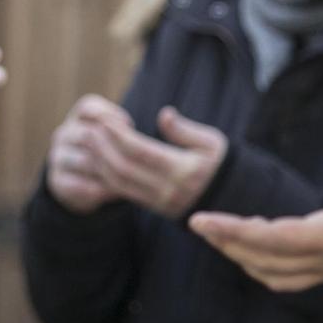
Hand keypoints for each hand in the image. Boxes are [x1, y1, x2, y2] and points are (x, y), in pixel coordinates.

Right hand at [44, 95, 132, 213]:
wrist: (84, 183)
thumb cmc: (110, 152)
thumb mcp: (117, 135)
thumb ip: (129, 127)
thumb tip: (167, 117)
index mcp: (78, 117)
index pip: (89, 107)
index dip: (111, 116)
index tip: (131, 127)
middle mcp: (64, 134)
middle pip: (87, 134)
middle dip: (113, 147)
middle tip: (134, 159)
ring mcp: (58, 157)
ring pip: (84, 161)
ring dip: (108, 171)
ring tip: (129, 178)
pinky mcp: (57, 181)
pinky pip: (78, 184)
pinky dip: (98, 189)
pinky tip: (115, 192)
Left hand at [86, 106, 227, 218]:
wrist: (230, 198)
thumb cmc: (220, 163)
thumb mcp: (212, 142)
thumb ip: (185, 130)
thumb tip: (164, 114)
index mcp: (183, 170)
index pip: (141, 151)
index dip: (119, 135)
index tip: (106, 120)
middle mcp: (168, 189)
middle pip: (124, 168)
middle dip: (103, 148)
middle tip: (91, 129)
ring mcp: (160, 202)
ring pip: (119, 184)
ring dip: (101, 162)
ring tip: (92, 142)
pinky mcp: (154, 208)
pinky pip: (123, 193)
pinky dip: (107, 176)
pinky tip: (100, 160)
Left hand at [188, 153, 322, 289]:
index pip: (271, 238)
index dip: (232, 230)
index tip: (199, 219)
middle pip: (264, 258)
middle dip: (227, 242)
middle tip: (197, 223)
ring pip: (274, 272)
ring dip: (243, 256)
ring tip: (219, 236)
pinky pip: (290, 276)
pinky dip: (264, 265)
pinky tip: (255, 252)